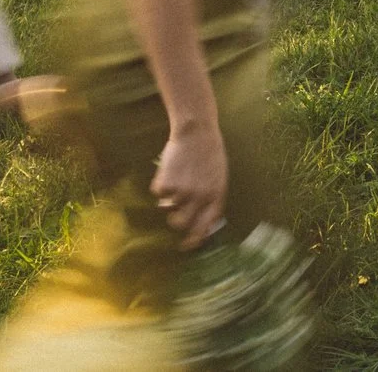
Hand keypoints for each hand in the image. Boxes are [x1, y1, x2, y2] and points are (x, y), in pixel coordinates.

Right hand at [151, 123, 228, 249]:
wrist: (196, 131)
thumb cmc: (209, 152)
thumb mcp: (219, 177)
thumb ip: (213, 199)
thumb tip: (205, 224)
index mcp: (216, 196)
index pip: (205, 227)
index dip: (195, 239)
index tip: (186, 245)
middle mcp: (200, 198)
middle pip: (181, 224)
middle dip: (176, 221)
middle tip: (174, 212)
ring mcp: (182, 192)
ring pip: (167, 209)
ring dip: (168, 201)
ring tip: (174, 182)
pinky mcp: (166, 183)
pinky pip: (158, 193)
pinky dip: (160, 184)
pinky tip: (169, 170)